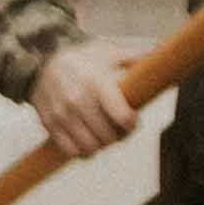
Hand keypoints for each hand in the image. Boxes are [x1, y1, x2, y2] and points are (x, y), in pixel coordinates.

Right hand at [33, 44, 136, 159]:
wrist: (41, 62)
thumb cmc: (81, 60)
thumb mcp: (108, 53)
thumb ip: (135, 58)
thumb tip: (162, 56)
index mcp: (96, 82)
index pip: (122, 116)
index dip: (132, 123)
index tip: (132, 119)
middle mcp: (78, 100)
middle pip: (109, 137)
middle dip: (119, 135)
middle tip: (119, 128)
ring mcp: (62, 114)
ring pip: (91, 148)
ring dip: (102, 145)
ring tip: (103, 134)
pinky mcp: (50, 125)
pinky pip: (72, 151)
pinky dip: (83, 151)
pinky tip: (87, 140)